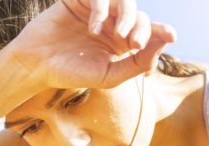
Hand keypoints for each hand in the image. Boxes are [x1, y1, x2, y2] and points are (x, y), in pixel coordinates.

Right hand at [9, 0, 175, 88]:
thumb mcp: (110, 75)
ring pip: (126, 2)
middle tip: (135, 44)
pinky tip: (93, 28)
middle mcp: (112, 26)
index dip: (162, 31)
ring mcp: (98, 11)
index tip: (172, 35)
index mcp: (122, 45)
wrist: (36, 64)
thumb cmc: (71, 73)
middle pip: (141, 16)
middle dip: (144, 28)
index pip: (149, 33)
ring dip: (128, 16)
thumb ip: (138, 62)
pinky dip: (102, 9)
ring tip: (120, 34)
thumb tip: (167, 40)